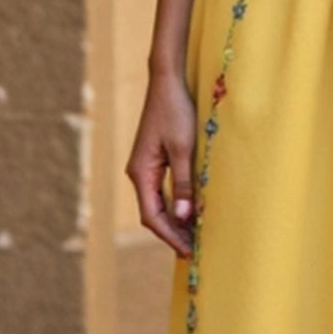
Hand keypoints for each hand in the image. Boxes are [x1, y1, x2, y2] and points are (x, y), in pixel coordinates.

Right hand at [127, 69, 197, 257]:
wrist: (167, 83)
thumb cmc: (175, 111)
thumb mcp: (184, 149)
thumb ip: (184, 184)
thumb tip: (183, 217)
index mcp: (141, 172)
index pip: (152, 216)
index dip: (170, 236)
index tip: (187, 251)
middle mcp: (138, 173)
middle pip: (152, 214)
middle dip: (171, 233)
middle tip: (194, 250)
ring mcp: (145, 167)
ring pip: (156, 204)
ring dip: (173, 221)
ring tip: (193, 237)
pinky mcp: (154, 161)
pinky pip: (161, 192)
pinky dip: (174, 206)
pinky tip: (188, 213)